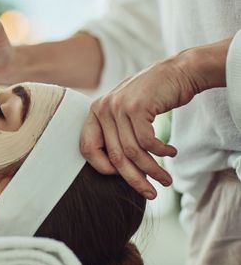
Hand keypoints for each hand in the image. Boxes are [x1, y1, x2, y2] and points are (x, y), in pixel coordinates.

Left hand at [80, 55, 204, 198]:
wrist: (178, 71)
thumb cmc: (153, 97)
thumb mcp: (127, 113)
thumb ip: (117, 134)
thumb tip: (116, 170)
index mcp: (95, 112)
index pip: (87, 148)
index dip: (103, 168)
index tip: (122, 177)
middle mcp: (102, 109)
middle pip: (114, 155)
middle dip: (134, 179)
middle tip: (151, 193)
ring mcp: (118, 106)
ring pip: (132, 151)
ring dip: (152, 169)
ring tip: (166, 180)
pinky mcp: (137, 107)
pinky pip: (146, 142)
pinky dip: (160, 152)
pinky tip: (171, 153)